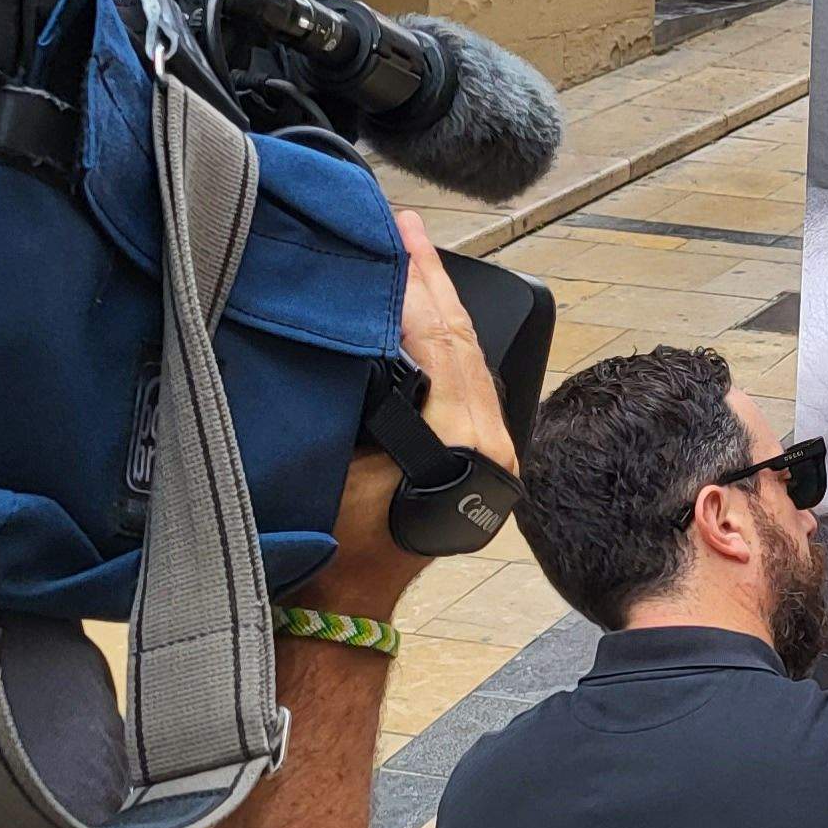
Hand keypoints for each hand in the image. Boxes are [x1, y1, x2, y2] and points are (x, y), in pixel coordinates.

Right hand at [292, 209, 515, 614]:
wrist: (341, 600)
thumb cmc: (333, 540)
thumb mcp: (342, 452)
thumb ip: (370, 387)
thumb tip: (372, 318)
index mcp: (469, 441)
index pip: (445, 339)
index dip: (417, 282)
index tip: (396, 233)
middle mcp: (494, 443)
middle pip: (465, 341)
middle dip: (432, 280)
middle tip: (404, 226)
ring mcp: (493, 451)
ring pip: (469, 358)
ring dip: (438, 306)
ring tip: (409, 254)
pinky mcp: (479, 455)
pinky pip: (464, 381)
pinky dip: (441, 340)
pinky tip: (419, 311)